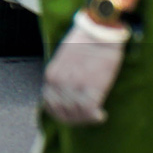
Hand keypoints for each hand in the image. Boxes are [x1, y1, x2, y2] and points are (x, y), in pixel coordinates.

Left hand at [40, 10, 130, 124]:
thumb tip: (63, 90)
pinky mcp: (91, 88)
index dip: (60, 114)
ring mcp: (74, 87)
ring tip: (95, 115)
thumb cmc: (83, 42)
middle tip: (86, 118)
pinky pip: (89, 112)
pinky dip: (95, 117)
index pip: (49, 105)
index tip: (72, 115)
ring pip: (76, 114)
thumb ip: (60, 75)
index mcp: (51, 75)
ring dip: (86, 119)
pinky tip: (102, 114)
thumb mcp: (63, 58)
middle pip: (62, 113)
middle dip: (74, 119)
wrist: (98, 32)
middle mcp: (59, 83)